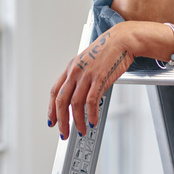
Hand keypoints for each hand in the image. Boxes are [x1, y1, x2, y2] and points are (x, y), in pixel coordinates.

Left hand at [48, 23, 134, 138]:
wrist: (122, 40)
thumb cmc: (109, 50)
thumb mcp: (89, 62)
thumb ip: (82, 78)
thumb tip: (81, 97)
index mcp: (71, 68)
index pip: (55, 92)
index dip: (51, 109)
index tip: (52, 120)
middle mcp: (76, 71)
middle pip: (61, 101)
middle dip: (62, 121)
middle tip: (64, 133)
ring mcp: (87, 75)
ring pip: (75, 104)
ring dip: (77, 121)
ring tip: (81, 130)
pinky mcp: (100, 78)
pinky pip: (92, 101)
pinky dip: (91, 114)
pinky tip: (93, 121)